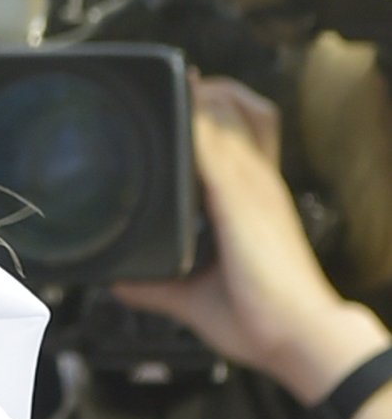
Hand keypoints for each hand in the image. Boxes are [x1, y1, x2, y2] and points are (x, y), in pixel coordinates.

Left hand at [112, 76, 391, 401]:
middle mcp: (258, 183)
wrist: (299, 335)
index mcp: (255, 198)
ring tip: (165, 85)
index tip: (189, 89)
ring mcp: (253, 187)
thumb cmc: (261, 317)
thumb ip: (157, 284)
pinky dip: (192, 123)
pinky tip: (173, 107)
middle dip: (202, 91)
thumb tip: (120, 282)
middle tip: (169, 83)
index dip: (220, 104)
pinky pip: (214, 146)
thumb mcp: (197, 292)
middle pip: (238, 109)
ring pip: (226, 116)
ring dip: (195, 99)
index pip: (247, 132)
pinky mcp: (242, 199)